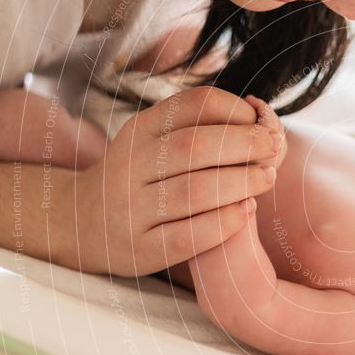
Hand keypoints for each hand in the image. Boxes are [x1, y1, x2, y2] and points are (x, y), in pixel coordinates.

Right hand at [71, 86, 281, 275]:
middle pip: (196, 147)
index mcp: (140, 129)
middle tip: (275, 148)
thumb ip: (199, 127)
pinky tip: (247, 211)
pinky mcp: (141, 249)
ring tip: (268, 177)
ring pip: (194, 191)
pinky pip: (187, 236)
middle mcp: (132, 165)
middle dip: (245, 145)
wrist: (80, 222)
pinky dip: (223, 222)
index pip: (194, 105)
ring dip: (241, 182)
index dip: (235, 110)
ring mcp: (132, 209)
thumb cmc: (140, 176)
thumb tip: (262, 116)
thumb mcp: (154, 140)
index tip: (260, 122)